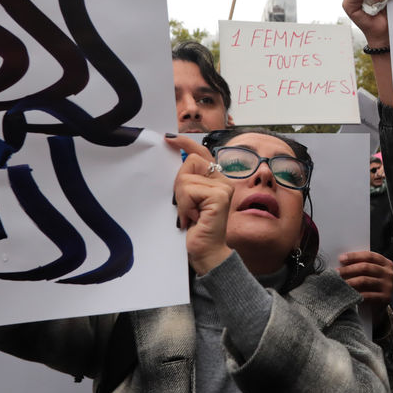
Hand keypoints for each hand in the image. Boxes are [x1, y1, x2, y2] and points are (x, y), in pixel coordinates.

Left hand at [165, 134, 233, 273]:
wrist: (205, 254)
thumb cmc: (194, 230)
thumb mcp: (187, 200)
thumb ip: (187, 181)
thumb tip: (174, 159)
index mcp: (216, 180)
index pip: (202, 153)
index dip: (186, 144)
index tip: (169, 138)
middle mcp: (223, 181)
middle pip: (191, 161)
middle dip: (180, 183)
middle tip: (184, 206)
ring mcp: (224, 188)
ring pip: (186, 177)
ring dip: (181, 199)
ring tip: (189, 216)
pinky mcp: (220, 196)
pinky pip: (189, 189)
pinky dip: (185, 205)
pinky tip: (192, 218)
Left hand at [337, 250, 392, 308]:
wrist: (378, 306)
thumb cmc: (370, 286)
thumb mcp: (368, 274)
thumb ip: (360, 266)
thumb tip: (341, 262)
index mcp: (386, 263)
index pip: (369, 256)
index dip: (354, 256)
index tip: (341, 258)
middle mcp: (389, 273)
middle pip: (366, 267)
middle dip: (349, 269)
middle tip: (337, 272)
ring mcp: (388, 286)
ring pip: (365, 280)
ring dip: (350, 281)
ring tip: (340, 282)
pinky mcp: (385, 298)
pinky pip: (367, 295)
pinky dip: (356, 294)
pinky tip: (348, 293)